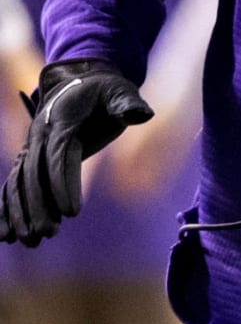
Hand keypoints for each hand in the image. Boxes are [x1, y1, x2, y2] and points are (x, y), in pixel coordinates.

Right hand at [0, 59, 152, 246]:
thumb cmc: (105, 90)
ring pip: (19, 182)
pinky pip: (13, 184)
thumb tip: (143, 114)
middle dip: (38, 206)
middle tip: (48, 233)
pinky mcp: (30, 157)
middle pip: (34, 174)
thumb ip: (128, 103)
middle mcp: (40, 135)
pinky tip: (6, 235)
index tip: (72, 212)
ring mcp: (32, 147)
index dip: (63, 184)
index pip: (59, 157)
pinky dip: (7, 208)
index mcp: (62, 122)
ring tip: (29, 241)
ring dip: (20, 212)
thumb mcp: (120, 91)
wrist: (81, 82)